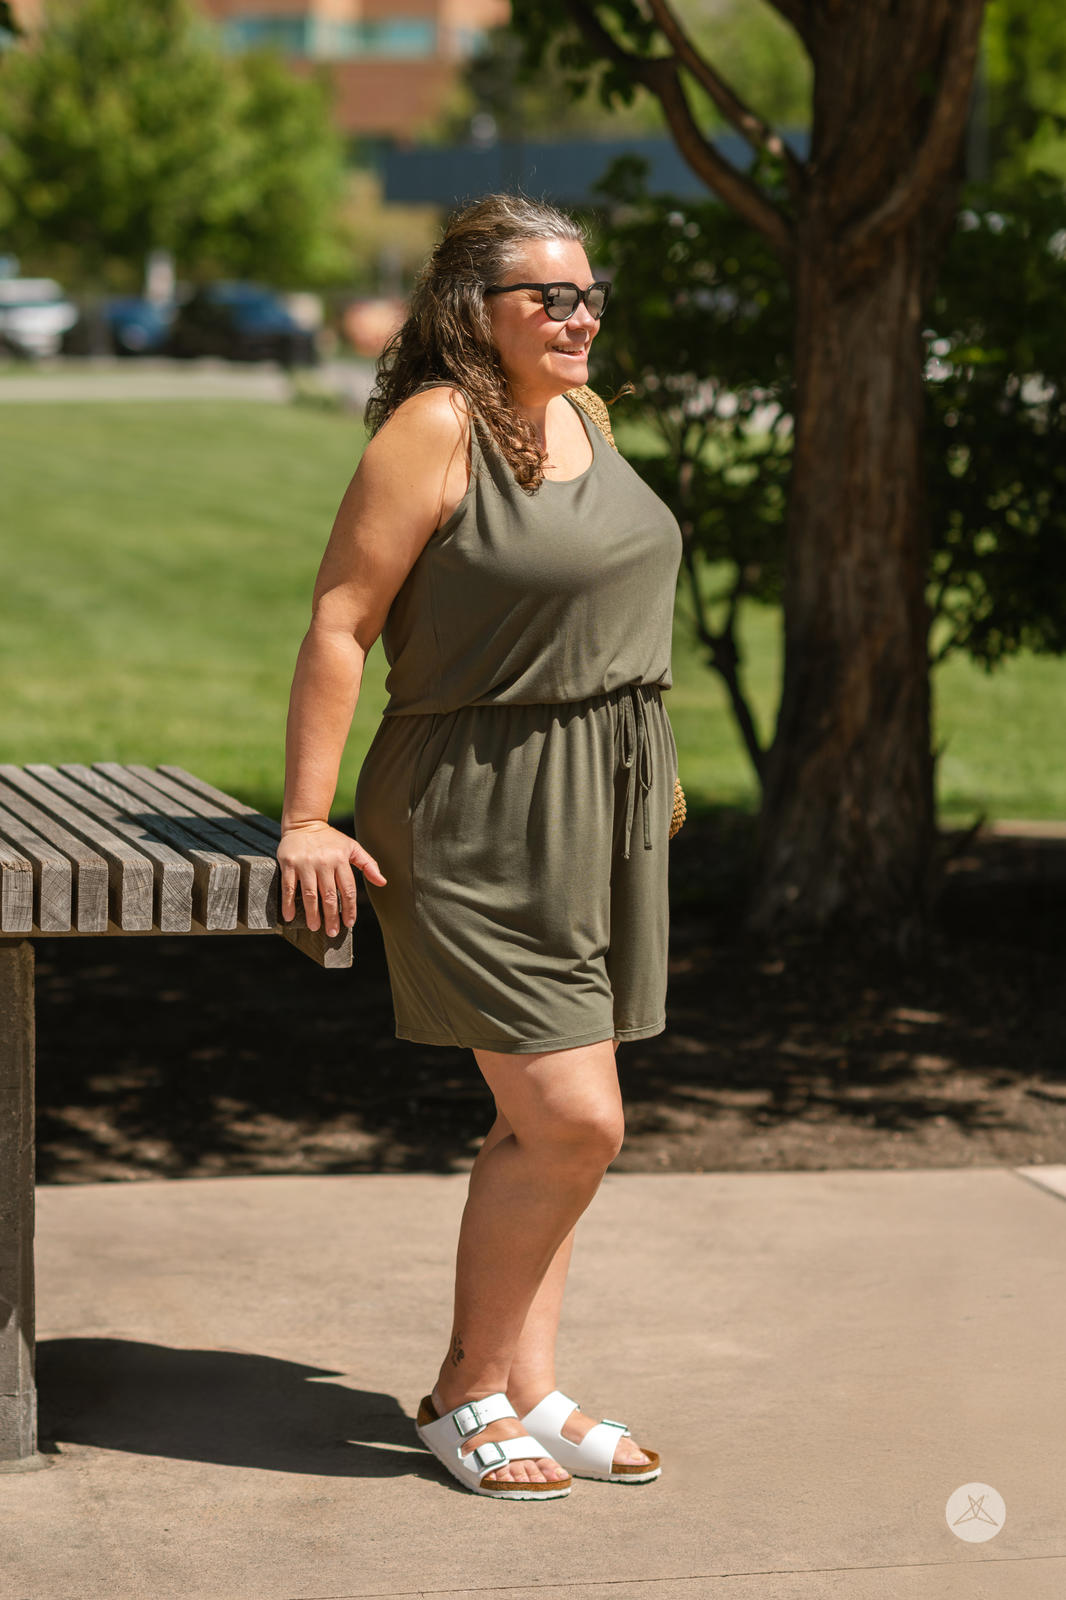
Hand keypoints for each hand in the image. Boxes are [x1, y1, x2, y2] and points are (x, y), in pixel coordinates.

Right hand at [277, 821, 386, 937]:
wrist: (305, 822)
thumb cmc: (330, 839)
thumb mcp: (352, 847)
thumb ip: (368, 864)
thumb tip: (383, 882)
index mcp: (341, 860)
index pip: (348, 890)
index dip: (349, 909)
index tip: (349, 923)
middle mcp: (324, 862)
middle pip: (330, 895)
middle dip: (332, 916)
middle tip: (332, 932)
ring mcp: (305, 864)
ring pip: (310, 894)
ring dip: (312, 913)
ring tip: (315, 927)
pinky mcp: (289, 864)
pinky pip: (288, 887)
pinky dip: (288, 903)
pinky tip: (289, 916)